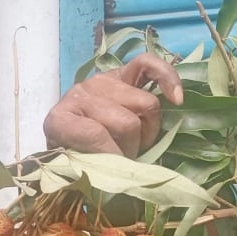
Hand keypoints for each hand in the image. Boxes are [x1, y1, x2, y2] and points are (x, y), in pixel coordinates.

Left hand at [43, 52, 182, 158]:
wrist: (70, 143)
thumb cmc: (78, 160)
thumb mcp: (82, 171)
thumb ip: (98, 170)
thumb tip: (128, 171)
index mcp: (60, 121)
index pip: (97, 135)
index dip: (114, 156)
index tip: (115, 170)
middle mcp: (79, 94)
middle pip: (127, 122)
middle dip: (132, 146)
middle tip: (124, 157)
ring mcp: (101, 80)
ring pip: (146, 103)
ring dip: (148, 130)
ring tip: (135, 141)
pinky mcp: (121, 73)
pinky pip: (149, 65)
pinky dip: (167, 79)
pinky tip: (176, 99)